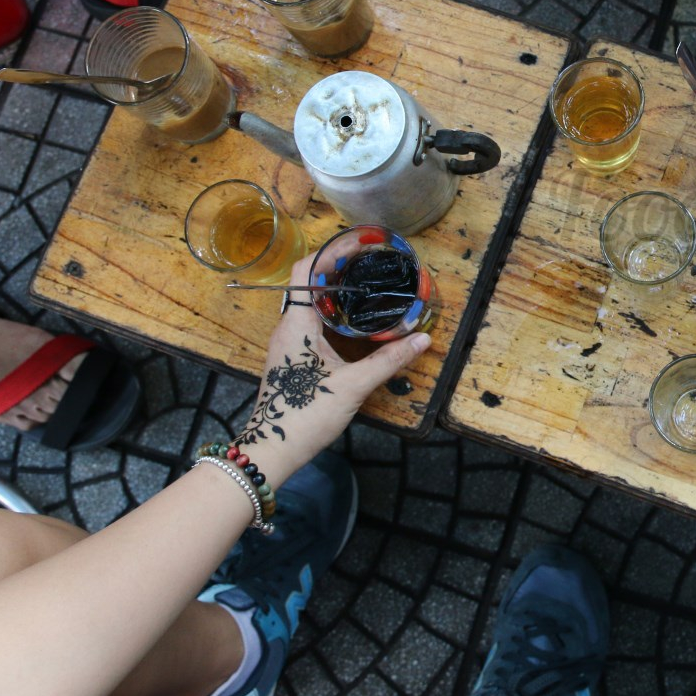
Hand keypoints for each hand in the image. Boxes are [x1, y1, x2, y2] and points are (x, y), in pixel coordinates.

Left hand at [231, 253, 431, 487]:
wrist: (272, 451)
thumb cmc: (305, 415)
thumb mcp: (353, 386)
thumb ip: (388, 360)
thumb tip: (422, 339)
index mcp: (297, 323)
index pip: (305, 269)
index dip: (332, 251)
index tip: (361, 243)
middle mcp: (288, 327)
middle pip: (309, 282)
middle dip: (340, 266)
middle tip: (372, 260)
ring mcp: (288, 343)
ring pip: (310, 302)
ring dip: (336, 289)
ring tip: (368, 283)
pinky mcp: (292, 357)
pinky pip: (312, 321)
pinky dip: (334, 311)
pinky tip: (356, 321)